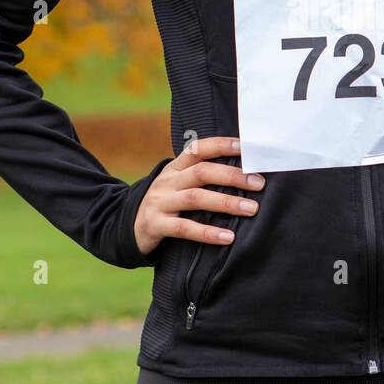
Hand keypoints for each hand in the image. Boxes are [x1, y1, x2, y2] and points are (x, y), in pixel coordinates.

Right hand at [133, 136, 263, 257]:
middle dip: (233, 176)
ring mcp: (160, 202)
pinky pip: (184, 228)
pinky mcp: (155, 225)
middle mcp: (167, 181)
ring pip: (195, 198)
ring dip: (226, 202)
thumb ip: (201, 178)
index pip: (198, 149)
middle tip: (258, 183)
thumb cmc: (165, 204)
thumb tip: (244, 175)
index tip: (246, 147)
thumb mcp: (177, 185)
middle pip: (202, 172)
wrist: (125, 227)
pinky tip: (228, 237)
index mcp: (175, 168)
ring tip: (251, 209)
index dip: (222, 145)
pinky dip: (207, 233)